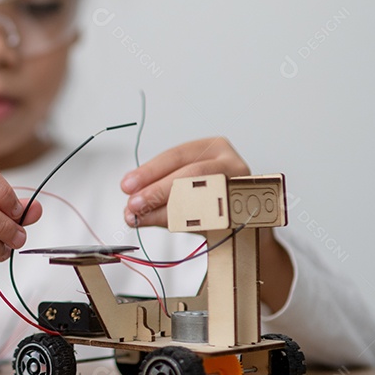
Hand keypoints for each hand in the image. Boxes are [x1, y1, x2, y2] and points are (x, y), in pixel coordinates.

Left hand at [121, 137, 293, 309]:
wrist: (245, 226)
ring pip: (203, 193)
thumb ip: (158, 196)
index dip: (149, 171)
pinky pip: (214, 215)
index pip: (176, 155)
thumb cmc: (212, 203)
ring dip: (167, 208)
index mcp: (212, 148)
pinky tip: (168, 225)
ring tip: (145, 217)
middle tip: (133, 204)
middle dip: (156, 190)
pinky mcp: (247, 209)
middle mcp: (230, 162)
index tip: (127, 185)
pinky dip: (188, 221)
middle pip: (190, 173)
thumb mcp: (183, 191)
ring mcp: (243, 185)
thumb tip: (130, 209)